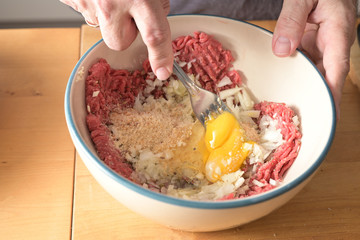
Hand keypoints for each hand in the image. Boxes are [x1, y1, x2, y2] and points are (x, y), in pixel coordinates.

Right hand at [60, 0, 172, 79]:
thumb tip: (159, 11)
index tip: (163, 71)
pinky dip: (91, 3)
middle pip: (119, 42)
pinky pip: (84, 11)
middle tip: (128, 10)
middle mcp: (110, 3)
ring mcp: (87, 2)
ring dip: (107, 16)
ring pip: (99, 27)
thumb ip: (156, 0)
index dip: (161, 56)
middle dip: (126, 32)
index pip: (155, 34)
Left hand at [272, 0, 356, 118]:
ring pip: (316, 74)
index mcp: (337, 35)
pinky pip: (306, 65)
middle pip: (327, 79)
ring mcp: (323, 47)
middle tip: (304, 123)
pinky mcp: (313, 45)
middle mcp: (333, 45)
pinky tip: (283, 86)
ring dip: (305, 90)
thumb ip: (292, 20)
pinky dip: (296, 76)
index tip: (328, 115)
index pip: (336, 71)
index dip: (332, 95)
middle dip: (318, 100)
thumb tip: (282, 50)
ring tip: (290, 111)